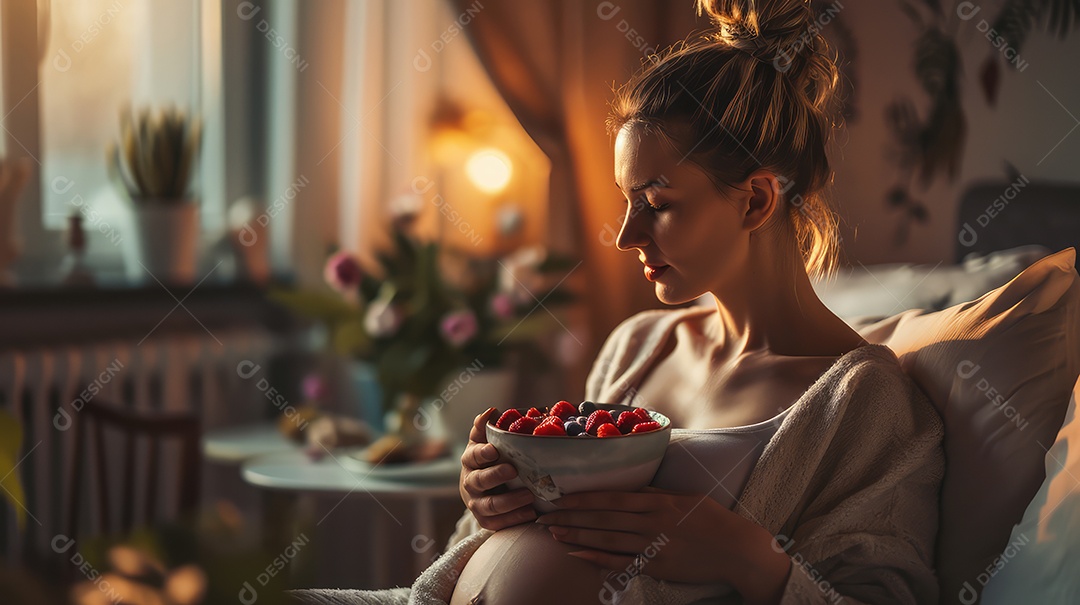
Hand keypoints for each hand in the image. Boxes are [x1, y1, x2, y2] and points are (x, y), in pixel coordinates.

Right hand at [459, 407, 536, 529]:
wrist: (484, 490)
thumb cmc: (491, 460)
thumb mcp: (486, 442)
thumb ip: (486, 428)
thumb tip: (491, 411)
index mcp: (471, 460)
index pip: (473, 456)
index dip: (482, 453)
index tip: (495, 450)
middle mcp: (470, 482)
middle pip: (479, 481)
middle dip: (496, 475)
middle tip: (514, 470)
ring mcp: (477, 504)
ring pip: (490, 505)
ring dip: (510, 501)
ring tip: (529, 495)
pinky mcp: (486, 521)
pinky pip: (498, 523)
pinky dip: (514, 519)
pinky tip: (530, 513)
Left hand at [535, 487, 789, 601]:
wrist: (735, 550)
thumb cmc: (710, 518)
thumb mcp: (683, 496)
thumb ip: (654, 493)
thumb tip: (628, 487)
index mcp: (657, 501)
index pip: (611, 497)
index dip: (582, 497)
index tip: (560, 495)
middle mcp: (651, 523)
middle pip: (602, 518)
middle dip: (570, 516)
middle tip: (544, 514)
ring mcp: (653, 546)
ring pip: (606, 539)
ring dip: (576, 535)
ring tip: (552, 532)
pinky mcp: (656, 566)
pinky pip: (620, 562)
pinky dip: (596, 557)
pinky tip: (576, 552)